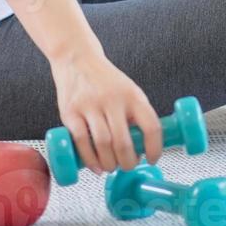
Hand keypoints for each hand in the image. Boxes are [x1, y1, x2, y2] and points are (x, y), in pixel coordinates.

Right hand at [49, 44, 163, 173]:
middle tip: (128, 166)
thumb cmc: (105, 80)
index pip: (151, 126)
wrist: (77, 59)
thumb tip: (143, 147)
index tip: (152, 159)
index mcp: (133, 96)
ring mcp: (90, 105)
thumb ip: (135, 115)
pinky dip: (90, 159)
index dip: (154, 148)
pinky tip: (96, 166)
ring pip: (103, 144)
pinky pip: (81, 141)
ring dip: (109, 163)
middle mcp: (113, 100)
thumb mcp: (128, 91)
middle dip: (128, 162)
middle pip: (124, 142)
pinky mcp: (70, 112)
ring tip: (111, 166)